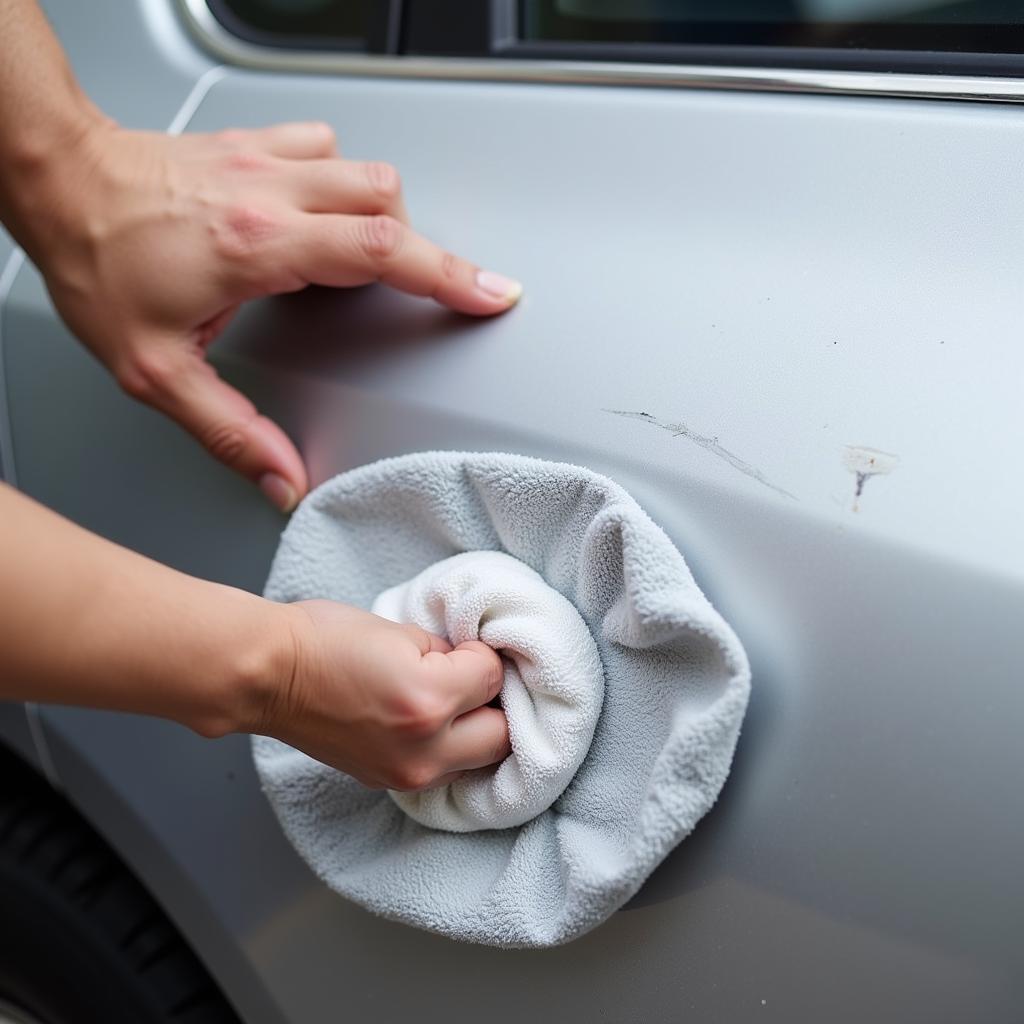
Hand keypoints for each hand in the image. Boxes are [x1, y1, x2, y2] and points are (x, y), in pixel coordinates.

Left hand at [16, 119, 521, 510]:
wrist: (53, 181)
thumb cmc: (95, 262)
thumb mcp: (152, 370)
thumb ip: (226, 430)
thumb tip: (281, 480)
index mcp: (258, 247)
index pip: (381, 250)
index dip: (449, 275)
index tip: (491, 293)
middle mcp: (271, 194)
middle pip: (388, 203)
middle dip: (425, 251)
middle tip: (439, 289)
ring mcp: (263, 161)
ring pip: (364, 170)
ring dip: (387, 216)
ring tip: (379, 260)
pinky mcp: (249, 146)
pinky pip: (322, 147)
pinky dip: (342, 178)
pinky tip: (328, 211)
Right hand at [261, 601, 509, 790]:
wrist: (268, 675)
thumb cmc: (325, 640)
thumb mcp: (401, 630)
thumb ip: (447, 653)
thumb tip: (472, 665)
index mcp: (429, 700)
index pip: (493, 679)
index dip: (483, 655)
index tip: (462, 647)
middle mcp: (424, 748)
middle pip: (501, 736)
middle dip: (494, 703)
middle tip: (473, 680)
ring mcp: (405, 773)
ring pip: (478, 763)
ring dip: (476, 733)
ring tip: (455, 705)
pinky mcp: (388, 783)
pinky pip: (444, 773)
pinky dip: (449, 750)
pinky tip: (433, 726)